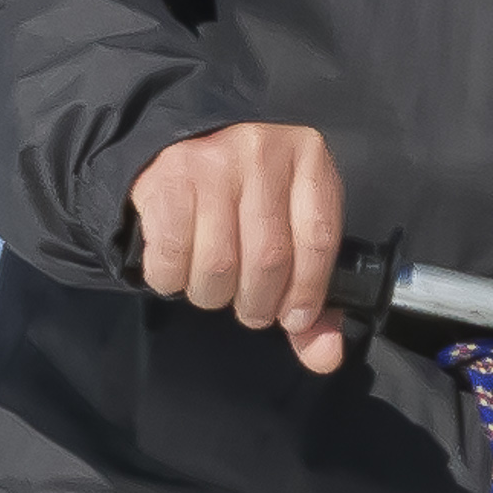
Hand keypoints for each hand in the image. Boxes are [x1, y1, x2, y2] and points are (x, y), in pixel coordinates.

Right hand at [129, 122, 348, 376]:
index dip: (307, 292)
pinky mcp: (167, 180)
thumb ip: (312, 290)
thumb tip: (326, 355)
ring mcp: (212, 163)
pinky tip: (179, 270)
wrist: (184, 137)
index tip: (294, 317)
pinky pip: (171, 257)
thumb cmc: (248, 191)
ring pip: (219, 264)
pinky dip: (172, 280)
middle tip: (250, 307)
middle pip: (269, 259)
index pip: (318, 240)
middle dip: (258, 303)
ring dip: (214, 295)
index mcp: (308, 159)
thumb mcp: (292, 223)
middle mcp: (262, 153)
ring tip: (214, 286)